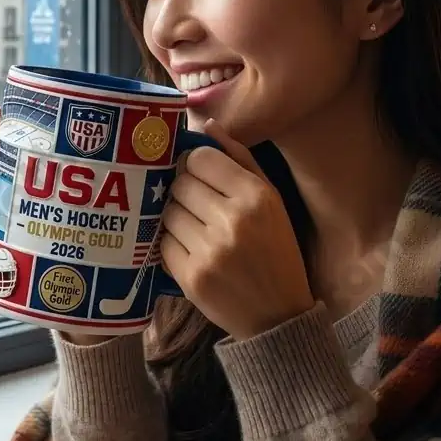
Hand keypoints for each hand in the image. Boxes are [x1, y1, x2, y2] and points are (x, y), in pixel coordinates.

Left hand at [160, 119, 313, 339]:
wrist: (277, 315)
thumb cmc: (275, 251)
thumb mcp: (272, 201)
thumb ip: (240, 160)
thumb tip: (207, 125)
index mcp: (256, 197)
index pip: (200, 158)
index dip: (193, 163)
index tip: (197, 174)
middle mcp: (233, 221)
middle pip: (179, 183)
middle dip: (182, 190)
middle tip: (195, 204)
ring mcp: (210, 251)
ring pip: (167, 212)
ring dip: (175, 218)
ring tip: (195, 229)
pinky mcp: (191, 277)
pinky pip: (162, 244)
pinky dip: (171, 245)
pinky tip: (191, 251)